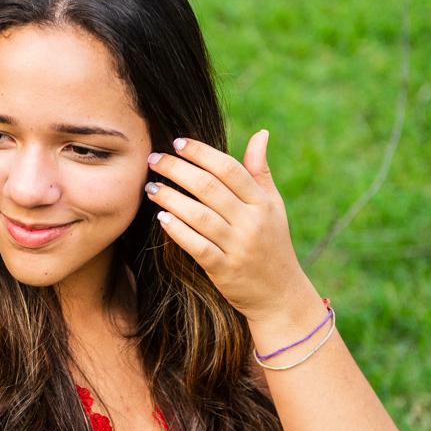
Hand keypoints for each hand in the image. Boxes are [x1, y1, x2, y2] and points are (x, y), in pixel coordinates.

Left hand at [144, 131, 315, 322]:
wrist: (280, 297)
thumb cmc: (273, 245)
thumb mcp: (274, 207)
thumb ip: (261, 172)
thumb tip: (260, 134)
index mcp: (262, 203)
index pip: (229, 169)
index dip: (201, 152)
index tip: (177, 142)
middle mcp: (252, 223)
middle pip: (209, 187)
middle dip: (177, 169)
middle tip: (153, 159)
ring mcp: (238, 247)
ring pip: (199, 215)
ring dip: (170, 198)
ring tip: (150, 187)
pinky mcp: (225, 270)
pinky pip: (197, 246)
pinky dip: (178, 230)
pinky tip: (161, 217)